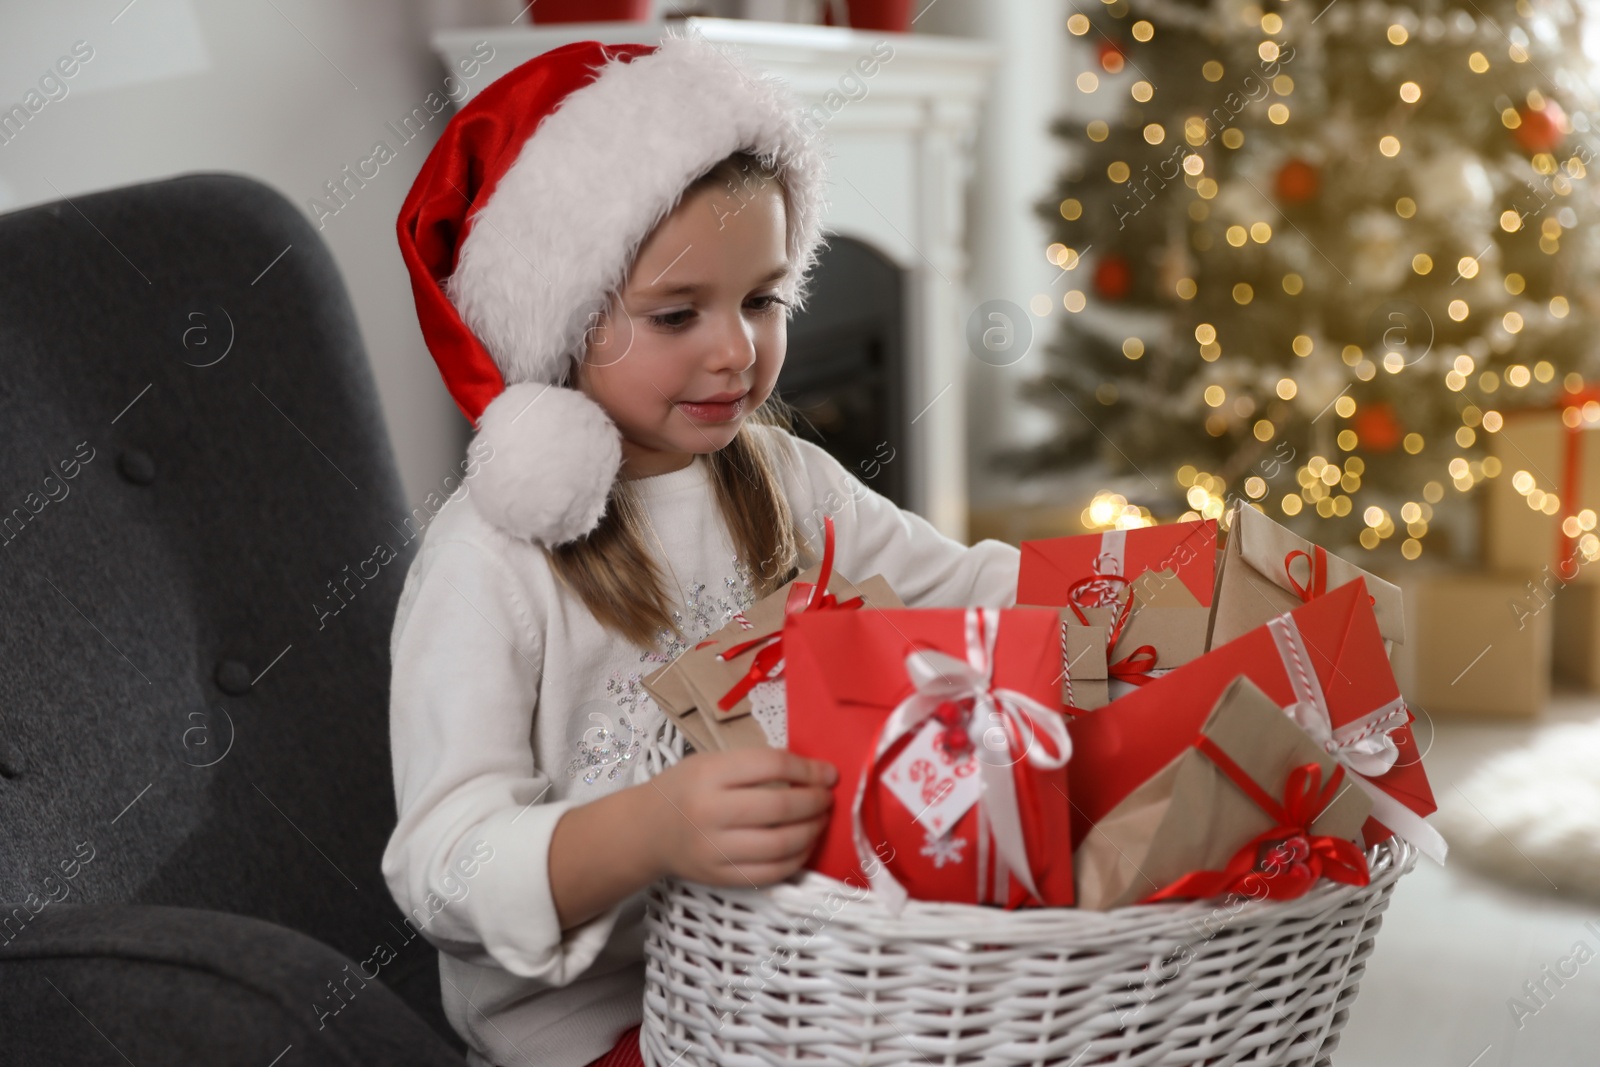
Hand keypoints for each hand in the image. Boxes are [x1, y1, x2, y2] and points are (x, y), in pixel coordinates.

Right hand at [644, 748, 838, 887]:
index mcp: (709, 775)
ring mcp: (715, 850)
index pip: (772, 766)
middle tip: (827, 797)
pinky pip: (771, 872)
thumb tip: (814, 774)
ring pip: (781, 844)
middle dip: (816, 801)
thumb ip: (755, 766)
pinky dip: (797, 859)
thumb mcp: (711, 763)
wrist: (646, 831)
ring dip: (812, 831)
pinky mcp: (720, 877)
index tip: (829, 774)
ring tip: (819, 820)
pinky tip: (803, 844)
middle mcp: (711, 812)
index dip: (808, 770)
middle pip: (781, 807)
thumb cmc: (685, 789)